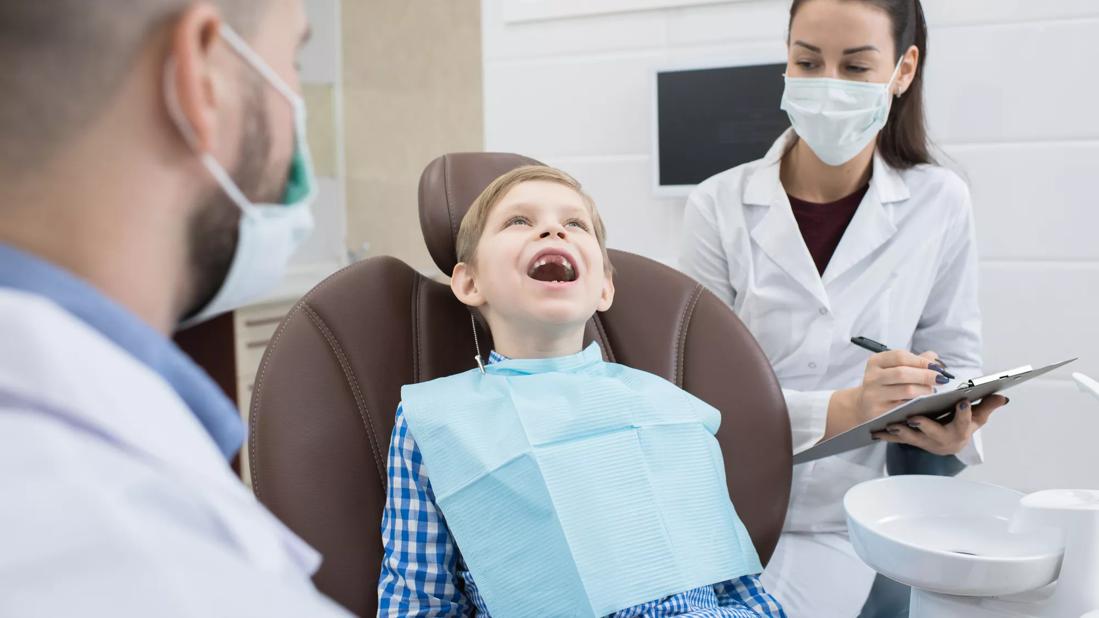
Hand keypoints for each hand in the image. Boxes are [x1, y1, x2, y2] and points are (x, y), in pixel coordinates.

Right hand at [853, 350, 948, 423]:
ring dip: (924, 390)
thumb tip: (934, 358)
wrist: (864, 405)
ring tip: (931, 390)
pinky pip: (904, 406)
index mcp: (876, 362)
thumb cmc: (885, 384)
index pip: (900, 357)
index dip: (921, 361)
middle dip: (925, 375)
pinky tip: (923, 402)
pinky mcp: (878, 411)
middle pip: (902, 373)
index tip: (936, 367)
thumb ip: (915, 361)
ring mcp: (874, 395)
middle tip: (941, 379)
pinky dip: (917, 403)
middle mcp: (872, 377)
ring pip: (906, 390)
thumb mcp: (894, 368)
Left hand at [873, 395, 1009, 454]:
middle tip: (916, 417)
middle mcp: (942, 441)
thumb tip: (1003, 396)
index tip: (962, 401)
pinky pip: (897, 440)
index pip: (965, 423)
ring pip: (912, 438)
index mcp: (960, 432)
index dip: (965, 413)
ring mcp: (925, 443)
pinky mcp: (910, 442)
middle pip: (935, 434)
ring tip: (892, 423)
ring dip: (901, 432)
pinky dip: (886, 435)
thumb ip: (986, 406)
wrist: (945, 442)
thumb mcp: (976, 417)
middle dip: (926, 426)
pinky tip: (875, 430)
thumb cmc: (960, 425)